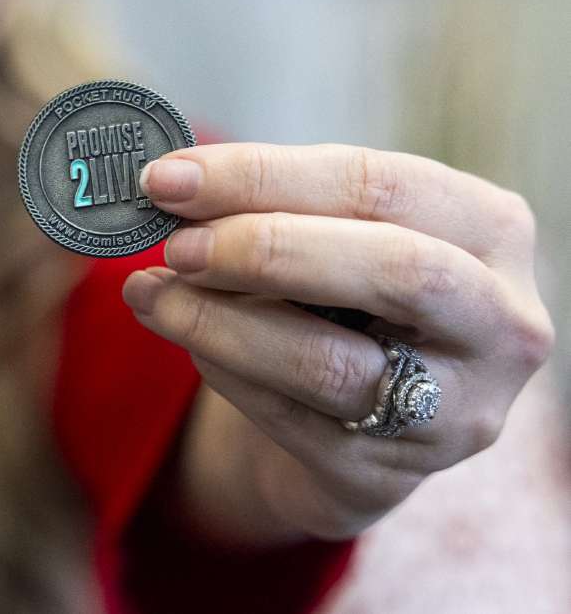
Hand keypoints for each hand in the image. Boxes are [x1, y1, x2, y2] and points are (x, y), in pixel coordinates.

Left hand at [122, 143, 552, 542]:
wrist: (360, 421)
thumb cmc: (345, 298)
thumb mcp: (330, 236)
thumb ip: (271, 206)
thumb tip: (171, 187)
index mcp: (490, 231)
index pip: (379, 185)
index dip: (264, 176)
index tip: (170, 178)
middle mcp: (498, 324)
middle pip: (392, 270)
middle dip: (263, 249)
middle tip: (175, 243)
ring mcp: (452, 412)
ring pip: (328, 361)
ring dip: (218, 321)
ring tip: (151, 292)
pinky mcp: (384, 474)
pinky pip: (285, 418)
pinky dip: (221, 369)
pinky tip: (182, 337)